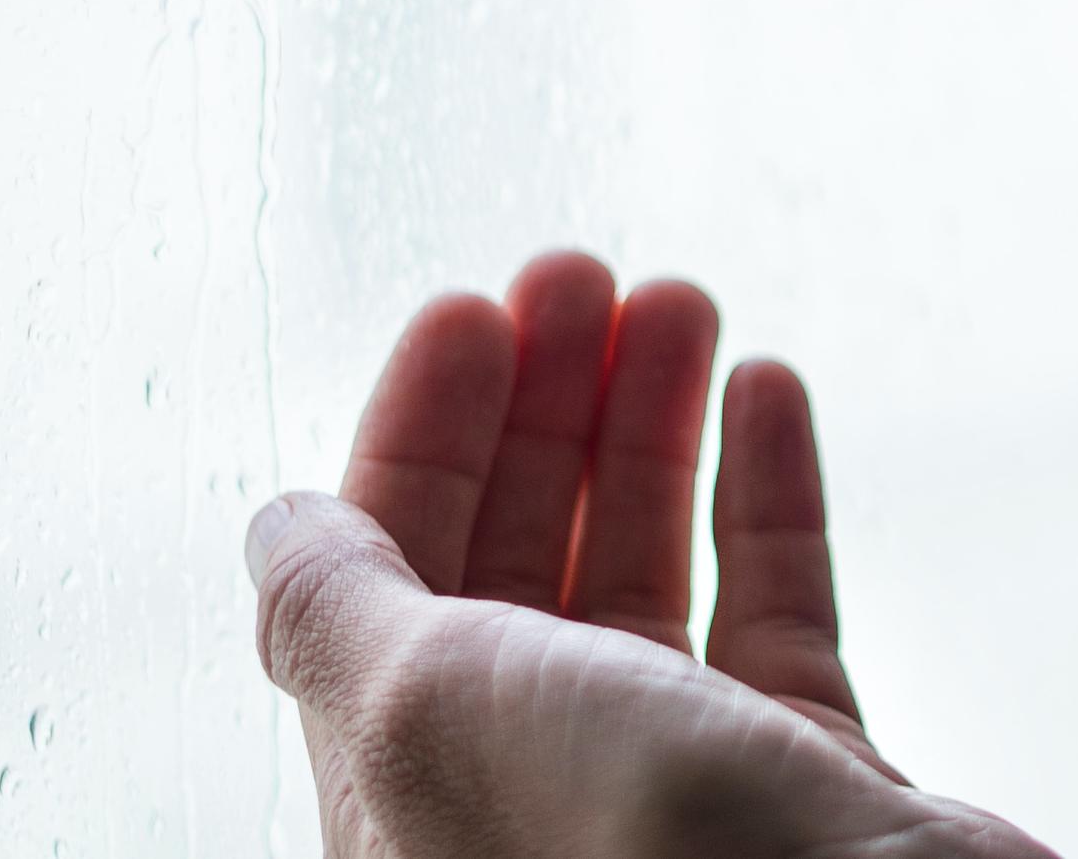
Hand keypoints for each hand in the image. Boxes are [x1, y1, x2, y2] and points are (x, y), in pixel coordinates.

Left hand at [247, 254, 1054, 858]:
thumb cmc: (627, 850)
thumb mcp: (423, 705)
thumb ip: (336, 609)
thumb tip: (277, 528)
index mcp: (408, 787)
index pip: (382, 580)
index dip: (420, 435)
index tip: (470, 310)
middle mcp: (529, 786)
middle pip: (513, 560)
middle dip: (538, 405)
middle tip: (575, 274)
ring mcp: (674, 782)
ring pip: (642, 570)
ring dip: (650, 425)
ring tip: (677, 302)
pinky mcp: (800, 775)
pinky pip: (772, 608)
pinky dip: (767, 493)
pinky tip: (767, 395)